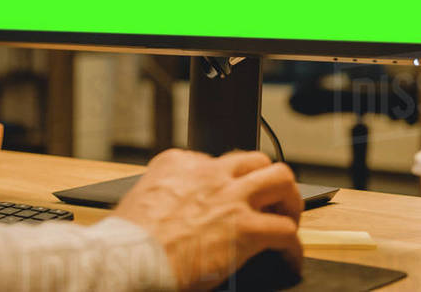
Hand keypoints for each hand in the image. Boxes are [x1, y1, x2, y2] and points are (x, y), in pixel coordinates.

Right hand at [113, 148, 301, 290]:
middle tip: (270, 202)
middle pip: (255, 161)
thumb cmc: (127, 240)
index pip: (216, 160)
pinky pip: (285, 232)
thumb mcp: (139, 199)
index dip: (228, 181)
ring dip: (289, 200)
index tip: (229, 196)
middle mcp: (208, 173)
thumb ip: (163, 196)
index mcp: (178, 164)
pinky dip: (293, 247)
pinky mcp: (246, 228)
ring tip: (288, 220)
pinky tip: (289, 259)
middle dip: (266, 180)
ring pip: (281, 180)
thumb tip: (171, 212)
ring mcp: (230, 198)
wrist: (129, 260)